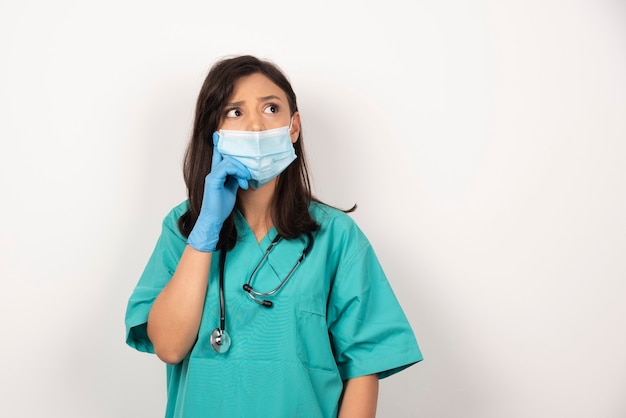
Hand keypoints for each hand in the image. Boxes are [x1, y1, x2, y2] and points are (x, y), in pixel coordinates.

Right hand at [187, 135, 249, 251]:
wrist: (213, 219)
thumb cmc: (221, 206)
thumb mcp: (232, 189)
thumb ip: (236, 178)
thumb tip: (244, 172)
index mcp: (217, 173)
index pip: (219, 154)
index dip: (219, 144)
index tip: (220, 134)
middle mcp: (213, 171)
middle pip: (225, 154)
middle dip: (239, 158)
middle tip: (248, 173)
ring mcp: (212, 175)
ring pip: (229, 160)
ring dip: (242, 169)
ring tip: (246, 180)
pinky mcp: (213, 180)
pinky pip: (226, 167)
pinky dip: (237, 172)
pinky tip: (242, 182)